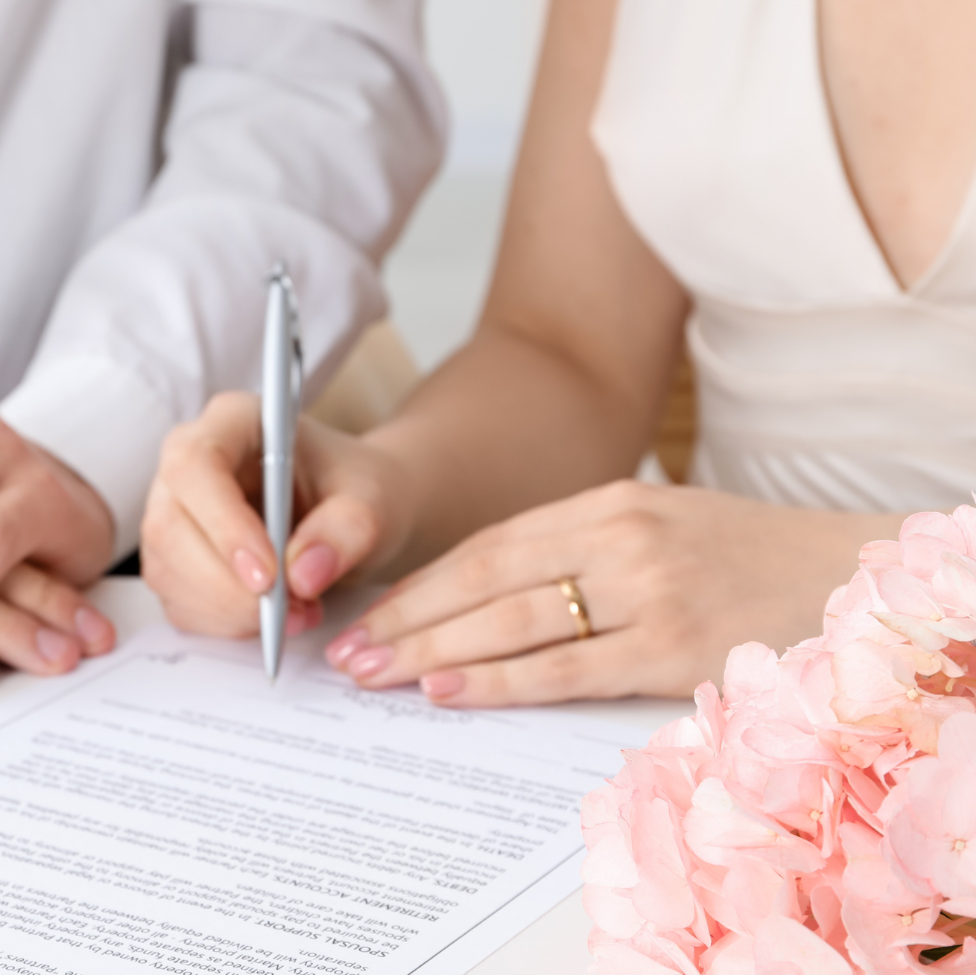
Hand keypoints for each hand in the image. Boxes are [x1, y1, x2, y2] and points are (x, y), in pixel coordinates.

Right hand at [141, 392, 414, 636]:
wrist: (356, 511)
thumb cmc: (358, 488)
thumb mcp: (373, 500)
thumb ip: (346, 529)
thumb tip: (302, 575)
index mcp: (233, 421)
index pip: (197, 464)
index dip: (223, 524)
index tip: (269, 576)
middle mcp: (189, 463)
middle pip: (170, 526)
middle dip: (229, 585)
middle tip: (293, 610)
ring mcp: (175, 512)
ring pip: (168, 571)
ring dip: (232, 610)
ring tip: (300, 612)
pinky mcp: (176, 559)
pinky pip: (179, 602)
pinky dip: (227, 623)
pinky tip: (275, 617)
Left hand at [320, 481, 896, 705]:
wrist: (843, 575)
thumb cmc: (739, 556)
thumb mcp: (657, 525)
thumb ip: (580, 549)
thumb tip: (488, 595)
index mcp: (608, 502)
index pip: (491, 544)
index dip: (422, 581)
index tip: (371, 612)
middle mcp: (619, 536)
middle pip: (487, 579)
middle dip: (408, 617)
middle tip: (348, 651)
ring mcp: (647, 589)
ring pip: (514, 621)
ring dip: (435, 649)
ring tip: (377, 675)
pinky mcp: (674, 645)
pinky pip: (568, 667)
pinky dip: (502, 680)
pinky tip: (449, 690)